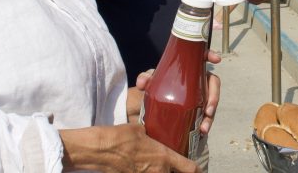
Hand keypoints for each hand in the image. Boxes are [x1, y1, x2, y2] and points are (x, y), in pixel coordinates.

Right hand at [61, 123, 199, 172]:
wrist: (99, 150)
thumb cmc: (120, 137)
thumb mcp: (141, 129)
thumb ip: (153, 132)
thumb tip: (155, 128)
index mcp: (164, 157)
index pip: (189, 169)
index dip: (196, 170)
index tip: (199, 170)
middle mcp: (158, 171)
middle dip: (178, 172)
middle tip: (178, 166)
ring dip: (164, 172)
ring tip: (162, 166)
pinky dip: (150, 172)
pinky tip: (148, 167)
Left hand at [124, 51, 221, 133]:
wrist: (154, 104)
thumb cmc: (157, 86)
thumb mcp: (151, 81)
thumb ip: (145, 78)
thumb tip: (142, 83)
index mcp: (190, 68)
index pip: (202, 58)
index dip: (210, 55)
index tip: (216, 59)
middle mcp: (199, 80)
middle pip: (213, 84)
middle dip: (214, 96)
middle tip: (208, 110)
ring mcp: (201, 95)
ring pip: (212, 102)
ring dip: (211, 116)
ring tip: (204, 128)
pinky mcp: (199, 109)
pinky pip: (207, 115)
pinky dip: (206, 123)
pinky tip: (202, 131)